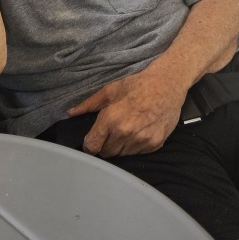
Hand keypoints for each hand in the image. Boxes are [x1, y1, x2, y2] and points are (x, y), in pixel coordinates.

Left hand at [67, 66, 186, 157]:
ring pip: (122, 155)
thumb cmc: (138, 85)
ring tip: (127, 128)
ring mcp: (141, 140)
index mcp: (111, 119)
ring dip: (120, 146)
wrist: (167, 84)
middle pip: (106, 153)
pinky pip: (137, 153)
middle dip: (105, 144)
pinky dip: (135, 145)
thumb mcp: (110, 90)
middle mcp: (125, 133)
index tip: (93, 140)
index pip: (92, 146)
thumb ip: (89, 104)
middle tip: (112, 130)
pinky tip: (138, 130)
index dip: (90, 144)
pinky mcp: (154, 144)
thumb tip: (71, 113)